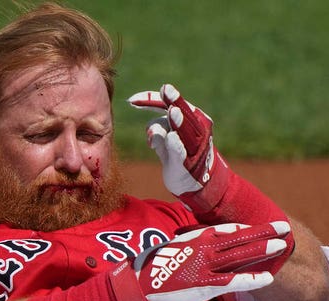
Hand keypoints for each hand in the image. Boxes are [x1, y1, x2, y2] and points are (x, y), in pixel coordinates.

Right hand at [109, 222, 290, 300]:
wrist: (139, 282)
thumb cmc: (151, 266)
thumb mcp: (171, 248)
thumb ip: (188, 243)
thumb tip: (195, 237)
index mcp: (194, 238)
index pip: (225, 230)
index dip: (246, 227)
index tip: (262, 225)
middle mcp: (202, 248)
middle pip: (239, 238)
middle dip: (262, 232)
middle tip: (283, 226)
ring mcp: (205, 265)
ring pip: (239, 255)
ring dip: (261, 250)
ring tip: (282, 246)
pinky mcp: (204, 284)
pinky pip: (233, 281)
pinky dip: (251, 279)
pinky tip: (268, 278)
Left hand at [128, 84, 229, 212]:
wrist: (195, 183)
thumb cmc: (179, 153)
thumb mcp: (167, 138)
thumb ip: (158, 127)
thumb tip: (144, 121)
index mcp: (190, 119)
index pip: (170, 105)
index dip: (152, 99)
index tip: (132, 100)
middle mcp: (196, 129)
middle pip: (182, 112)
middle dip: (174, 101)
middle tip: (166, 90)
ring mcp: (194, 145)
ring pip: (184, 130)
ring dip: (178, 121)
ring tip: (173, 112)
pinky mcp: (187, 162)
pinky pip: (181, 151)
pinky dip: (176, 144)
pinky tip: (172, 137)